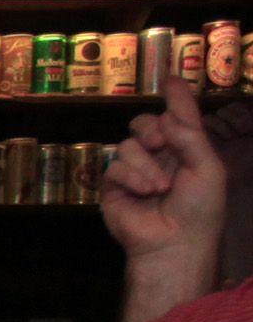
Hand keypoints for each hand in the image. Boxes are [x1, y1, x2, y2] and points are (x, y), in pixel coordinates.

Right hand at [104, 76, 226, 260]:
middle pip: (145, 123)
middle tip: (160, 143)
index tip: (171, 78)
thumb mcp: (208, 169)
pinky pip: (114, 167)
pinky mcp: (113, 187)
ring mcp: (134, 171)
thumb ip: (191, 139)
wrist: (174, 242)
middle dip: (151, 128)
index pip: (180, 117)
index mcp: (186, 150)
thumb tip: (166, 116)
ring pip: (128, 144)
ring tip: (159, 187)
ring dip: (145, 164)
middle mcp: (159, 156)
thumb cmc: (200, 208)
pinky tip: (144, 192)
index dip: (176, 97)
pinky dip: (130, 177)